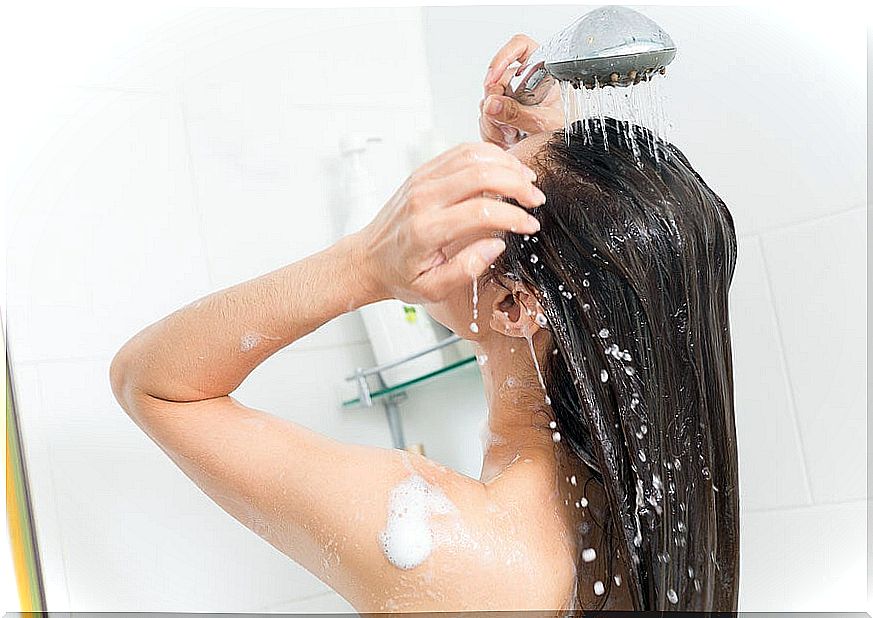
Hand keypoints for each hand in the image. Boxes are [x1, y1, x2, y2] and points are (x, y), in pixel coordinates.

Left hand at [351, 143, 544, 303]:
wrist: (367, 260)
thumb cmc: (399, 275)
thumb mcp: (432, 289)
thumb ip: (467, 269)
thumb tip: (497, 244)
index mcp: (426, 230)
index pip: (481, 211)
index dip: (514, 216)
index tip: (530, 225)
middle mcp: (423, 199)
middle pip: (481, 175)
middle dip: (517, 184)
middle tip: (536, 199)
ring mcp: (422, 181)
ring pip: (472, 155)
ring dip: (506, 164)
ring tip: (526, 180)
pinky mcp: (423, 173)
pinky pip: (460, 152)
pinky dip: (489, 154)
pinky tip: (505, 168)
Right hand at [479, 34, 563, 148]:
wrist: (558, 154)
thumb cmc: (564, 132)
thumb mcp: (545, 124)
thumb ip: (519, 114)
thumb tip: (491, 104)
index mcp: (544, 72)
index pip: (520, 47)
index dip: (503, 57)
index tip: (492, 79)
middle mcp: (526, 81)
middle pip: (497, 80)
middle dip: (495, 105)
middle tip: (507, 125)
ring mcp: (512, 96)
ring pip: (487, 101)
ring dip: (493, 123)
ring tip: (512, 136)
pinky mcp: (503, 112)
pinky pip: (485, 117)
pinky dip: (491, 132)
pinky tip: (505, 139)